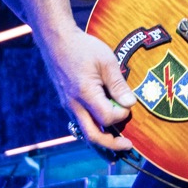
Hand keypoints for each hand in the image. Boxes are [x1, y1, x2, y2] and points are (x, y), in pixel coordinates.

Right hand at [44, 26, 136, 151]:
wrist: (57, 41)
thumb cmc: (83, 48)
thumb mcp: (106, 61)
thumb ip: (118, 85)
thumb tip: (130, 104)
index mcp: (85, 94)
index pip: (107, 117)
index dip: (121, 115)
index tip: (128, 104)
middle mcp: (74, 105)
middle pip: (93, 136)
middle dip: (112, 145)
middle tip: (128, 146)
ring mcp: (68, 106)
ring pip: (85, 133)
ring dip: (102, 142)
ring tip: (117, 145)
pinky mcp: (67, 104)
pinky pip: (81, 124)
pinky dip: (94, 131)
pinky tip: (104, 130)